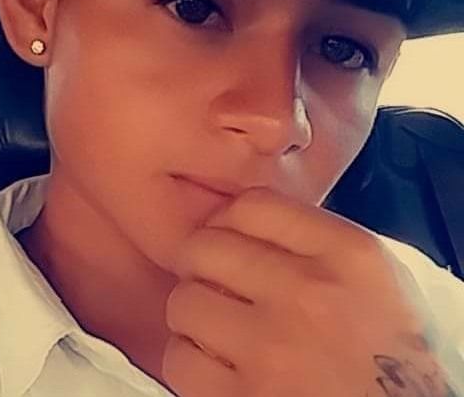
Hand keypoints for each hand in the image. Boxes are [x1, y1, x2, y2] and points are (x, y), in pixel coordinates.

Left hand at [162, 187, 458, 396]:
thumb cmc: (392, 360)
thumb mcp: (380, 283)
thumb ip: (318, 242)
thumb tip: (245, 217)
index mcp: (348, 257)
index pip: (252, 204)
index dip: (227, 220)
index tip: (226, 239)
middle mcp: (310, 295)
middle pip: (206, 246)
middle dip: (200, 265)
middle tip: (212, 284)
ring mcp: (274, 349)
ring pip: (184, 301)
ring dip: (193, 316)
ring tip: (217, 330)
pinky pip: (180, 359)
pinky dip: (190, 363)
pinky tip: (216, 367)